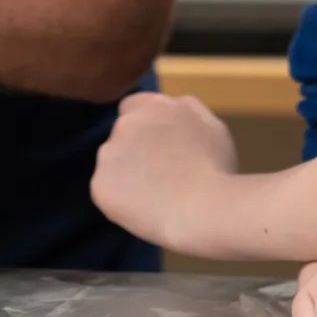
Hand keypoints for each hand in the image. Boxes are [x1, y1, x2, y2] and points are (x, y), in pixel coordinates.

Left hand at [90, 91, 237, 251]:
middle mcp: (126, 123)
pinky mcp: (100, 183)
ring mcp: (109, 152)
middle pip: (122, 133)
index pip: (133, 105)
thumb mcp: (211, 127)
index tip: (156, 145)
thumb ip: (187, 113)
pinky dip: (119, 200)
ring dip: (125, 173)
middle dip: (134, 148)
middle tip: (157, 174)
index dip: (143, 125)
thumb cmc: (216, 169)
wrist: (202, 208)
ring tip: (151, 196)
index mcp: (154, 106)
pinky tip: (142, 210)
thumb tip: (175, 113)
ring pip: (111, 162)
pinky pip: (106, 191)